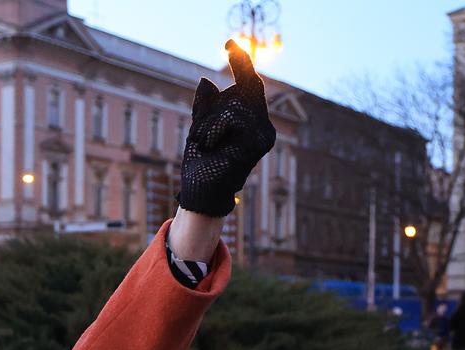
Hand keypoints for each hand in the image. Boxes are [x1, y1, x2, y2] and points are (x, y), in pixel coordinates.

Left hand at [178, 40, 276, 217]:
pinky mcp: (260, 141)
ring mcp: (264, 133)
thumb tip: (206, 81)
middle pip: (248, 86)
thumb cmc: (201, 163)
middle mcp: (261, 124)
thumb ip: (205, 107)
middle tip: (208, 109)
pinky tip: (210, 145)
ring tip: (203, 140)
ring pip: (236, 103)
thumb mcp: (200, 127)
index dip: (241, 62)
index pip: (249, 84)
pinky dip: (214, 128)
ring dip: (210, 120)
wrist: (201, 192)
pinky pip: (233, 117)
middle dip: (226, 89)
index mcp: (249, 119)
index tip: (229, 43)